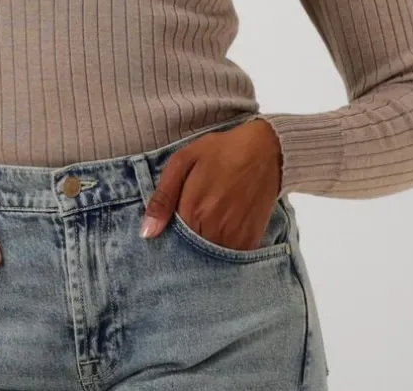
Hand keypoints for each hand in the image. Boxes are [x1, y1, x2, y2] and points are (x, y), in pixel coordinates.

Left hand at [139, 119, 282, 249]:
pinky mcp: (251, 243)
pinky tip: (221, 229)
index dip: (167, 236)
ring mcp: (234, 241)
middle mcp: (213, 232)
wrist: (265, 151)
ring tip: (208, 222)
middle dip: (184, 246)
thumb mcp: (182, 162)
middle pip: (189, 255)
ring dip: (204, 249)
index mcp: (192, 213)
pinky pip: (229, 259)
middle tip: (192, 218)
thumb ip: (163, 198)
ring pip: (209, 260)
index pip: (169, 243)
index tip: (169, 227)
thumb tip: (146, 233)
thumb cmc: (220, 152)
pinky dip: (222, 251)